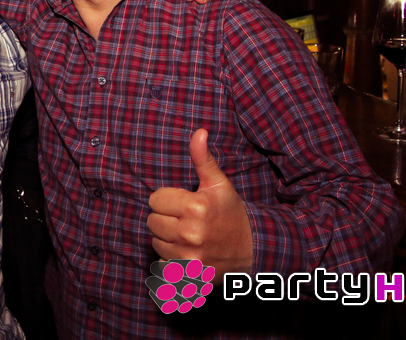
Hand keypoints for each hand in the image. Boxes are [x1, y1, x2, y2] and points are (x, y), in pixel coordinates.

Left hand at [147, 129, 252, 281]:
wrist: (253, 248)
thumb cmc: (231, 212)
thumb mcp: (219, 184)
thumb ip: (203, 159)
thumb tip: (199, 132)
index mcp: (196, 207)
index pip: (154, 199)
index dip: (167, 199)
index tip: (183, 203)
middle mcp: (191, 233)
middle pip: (152, 221)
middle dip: (165, 218)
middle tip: (185, 219)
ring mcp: (189, 256)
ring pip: (156, 241)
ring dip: (167, 238)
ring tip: (187, 235)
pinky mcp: (188, 274)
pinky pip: (162, 262)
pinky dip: (170, 257)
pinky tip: (187, 250)